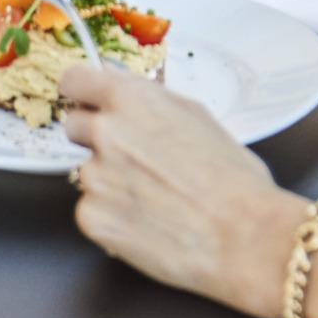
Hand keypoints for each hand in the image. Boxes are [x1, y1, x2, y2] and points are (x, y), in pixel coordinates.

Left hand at [58, 65, 317, 317]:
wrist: (243, 237)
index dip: (82, 94)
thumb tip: (122, 89)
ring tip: (152, 197)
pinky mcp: (92, 219)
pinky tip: (146, 222)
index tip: (87, 103)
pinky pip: (90, 210)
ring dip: (109, 181)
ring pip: (86, 172)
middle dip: (95, 138)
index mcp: (130, 100)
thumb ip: (149, 100)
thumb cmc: (232, 179)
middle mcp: (105, 133)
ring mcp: (95, 177)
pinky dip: (111, 216)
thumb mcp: (196, 116)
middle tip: (131, 158)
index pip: (74, 81)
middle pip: (74, 126)